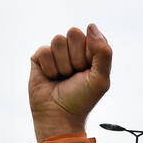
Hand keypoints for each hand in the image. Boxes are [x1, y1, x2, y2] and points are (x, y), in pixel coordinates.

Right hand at [29, 24, 112, 141]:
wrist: (60, 116)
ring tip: (63, 78)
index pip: (91, 35)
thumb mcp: (101, 78)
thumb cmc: (82, 99)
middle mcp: (73, 50)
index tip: (88, 71)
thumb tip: (91, 26)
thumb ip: (103, 52)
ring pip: (58, 40)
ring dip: (62, 64)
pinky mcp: (39, 58)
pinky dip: (49, 68)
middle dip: (76, 57)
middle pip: (74, 33)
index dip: (90, 54)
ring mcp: (56, 53)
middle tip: (75, 74)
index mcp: (90, 53)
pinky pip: (44, 50)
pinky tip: (51, 78)